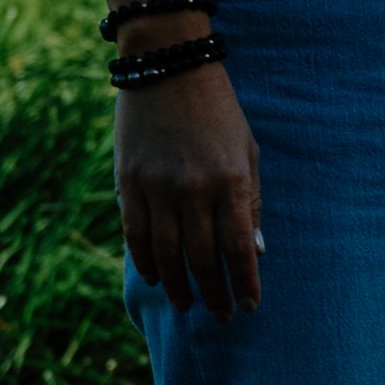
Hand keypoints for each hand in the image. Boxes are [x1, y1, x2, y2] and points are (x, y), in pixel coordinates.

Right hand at [116, 64, 262, 317]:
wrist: (169, 68)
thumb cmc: (218, 111)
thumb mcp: (247, 150)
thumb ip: (250, 201)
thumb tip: (255, 252)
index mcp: (230, 180)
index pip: (239, 249)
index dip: (245, 284)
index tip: (250, 306)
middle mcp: (194, 189)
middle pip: (204, 259)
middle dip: (215, 295)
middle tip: (223, 316)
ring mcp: (158, 187)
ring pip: (167, 255)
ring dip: (180, 287)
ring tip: (188, 306)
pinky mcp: (129, 183)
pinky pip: (136, 235)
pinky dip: (146, 263)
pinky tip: (158, 278)